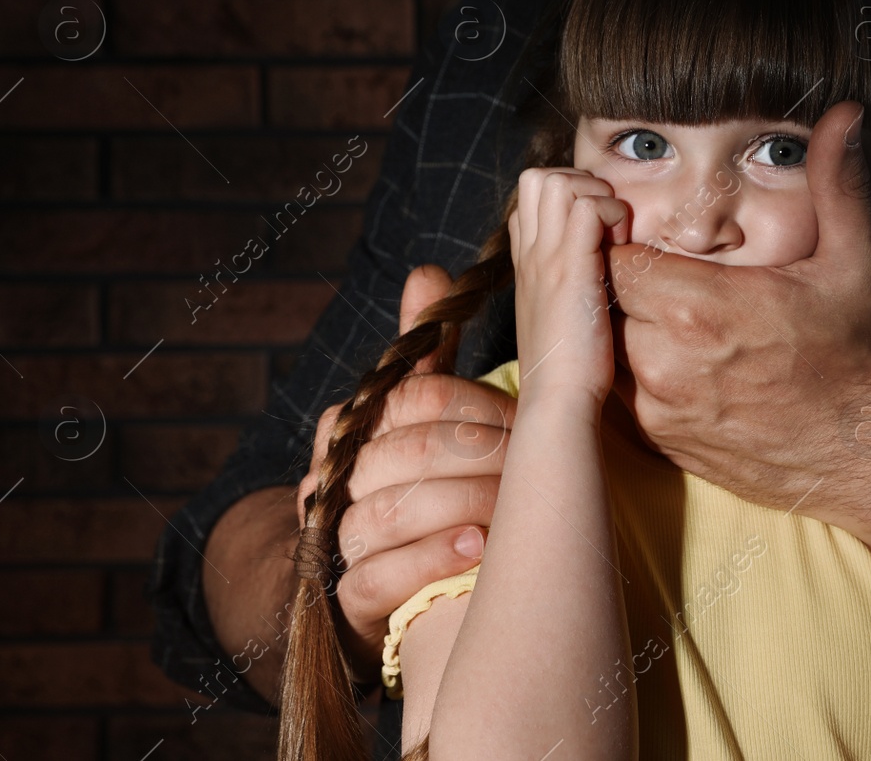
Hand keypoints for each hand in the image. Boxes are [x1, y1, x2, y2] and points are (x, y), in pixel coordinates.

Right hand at [295, 263, 515, 673]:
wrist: (393, 581)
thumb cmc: (421, 481)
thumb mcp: (425, 413)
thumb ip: (425, 350)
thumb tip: (427, 272)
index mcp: (354, 422)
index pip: (415, 396)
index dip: (479, 405)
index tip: (531, 418)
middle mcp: (334, 475)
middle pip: (406, 451)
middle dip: (481, 456)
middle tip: (536, 465)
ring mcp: (338, 538)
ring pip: (388, 511)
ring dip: (462, 506)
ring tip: (515, 509)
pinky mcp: (349, 599)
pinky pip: (376, 576)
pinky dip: (431, 559)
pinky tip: (478, 550)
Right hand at [508, 166, 630, 409]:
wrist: (557, 402)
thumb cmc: (570, 370)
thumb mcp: (563, 317)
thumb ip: (573, 285)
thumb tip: (603, 267)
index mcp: (526, 263)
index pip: (531, 197)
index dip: (567, 198)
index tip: (595, 231)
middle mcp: (529, 254)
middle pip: (538, 176)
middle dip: (581, 184)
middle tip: (606, 225)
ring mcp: (545, 258)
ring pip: (559, 181)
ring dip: (596, 196)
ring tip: (613, 235)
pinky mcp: (569, 268)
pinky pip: (587, 207)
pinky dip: (611, 215)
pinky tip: (621, 249)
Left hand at [605, 102, 870, 562]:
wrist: (869, 459)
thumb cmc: (863, 357)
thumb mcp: (859, 262)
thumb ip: (839, 183)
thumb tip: (845, 114)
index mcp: (702, 306)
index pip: (615, 256)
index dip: (628, 242)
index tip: (657, 240)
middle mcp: (666, 361)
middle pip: (607, 301)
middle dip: (628, 283)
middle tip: (667, 273)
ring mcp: (659, 407)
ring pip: (611, 345)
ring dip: (632, 326)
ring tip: (678, 314)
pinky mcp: (662, 440)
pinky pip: (626, 388)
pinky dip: (643, 368)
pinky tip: (686, 355)